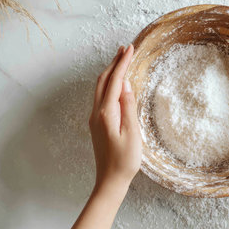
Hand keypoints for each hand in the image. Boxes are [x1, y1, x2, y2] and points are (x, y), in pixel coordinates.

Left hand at [89, 45, 141, 188]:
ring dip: (110, 72)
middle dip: (114, 62)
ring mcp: (95, 118)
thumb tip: (126, 84)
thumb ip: (128, 106)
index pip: (115, 81)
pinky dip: (108, 83)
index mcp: (106, 113)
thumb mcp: (132, 132)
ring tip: (121, 60)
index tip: (130, 48)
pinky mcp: (97, 123)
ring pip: (100, 87)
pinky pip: (101, 96)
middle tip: (125, 49)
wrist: (110, 180)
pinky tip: (116, 84)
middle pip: (103, 80)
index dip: (122, 63)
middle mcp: (97, 112)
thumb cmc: (125, 160)